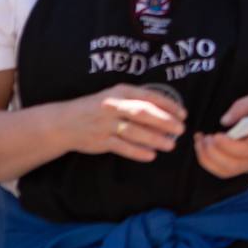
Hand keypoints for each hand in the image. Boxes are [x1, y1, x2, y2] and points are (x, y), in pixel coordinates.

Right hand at [61, 83, 185, 162]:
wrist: (64, 122)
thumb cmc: (97, 108)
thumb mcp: (115, 97)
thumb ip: (137, 101)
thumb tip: (168, 111)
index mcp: (120, 92)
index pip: (149, 97)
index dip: (168, 106)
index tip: (183, 114)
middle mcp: (113, 106)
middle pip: (143, 113)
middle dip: (165, 122)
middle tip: (181, 129)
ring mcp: (105, 124)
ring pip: (134, 132)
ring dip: (155, 139)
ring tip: (170, 144)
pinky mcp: (100, 141)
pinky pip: (122, 147)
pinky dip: (138, 152)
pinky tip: (151, 155)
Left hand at [194, 91, 247, 178]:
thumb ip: (244, 106)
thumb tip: (224, 120)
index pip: (246, 150)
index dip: (227, 145)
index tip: (215, 134)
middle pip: (233, 164)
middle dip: (212, 152)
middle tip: (204, 136)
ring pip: (225, 170)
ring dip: (207, 158)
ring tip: (200, 141)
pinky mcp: (241, 168)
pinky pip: (222, 172)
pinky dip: (208, 163)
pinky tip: (203, 148)